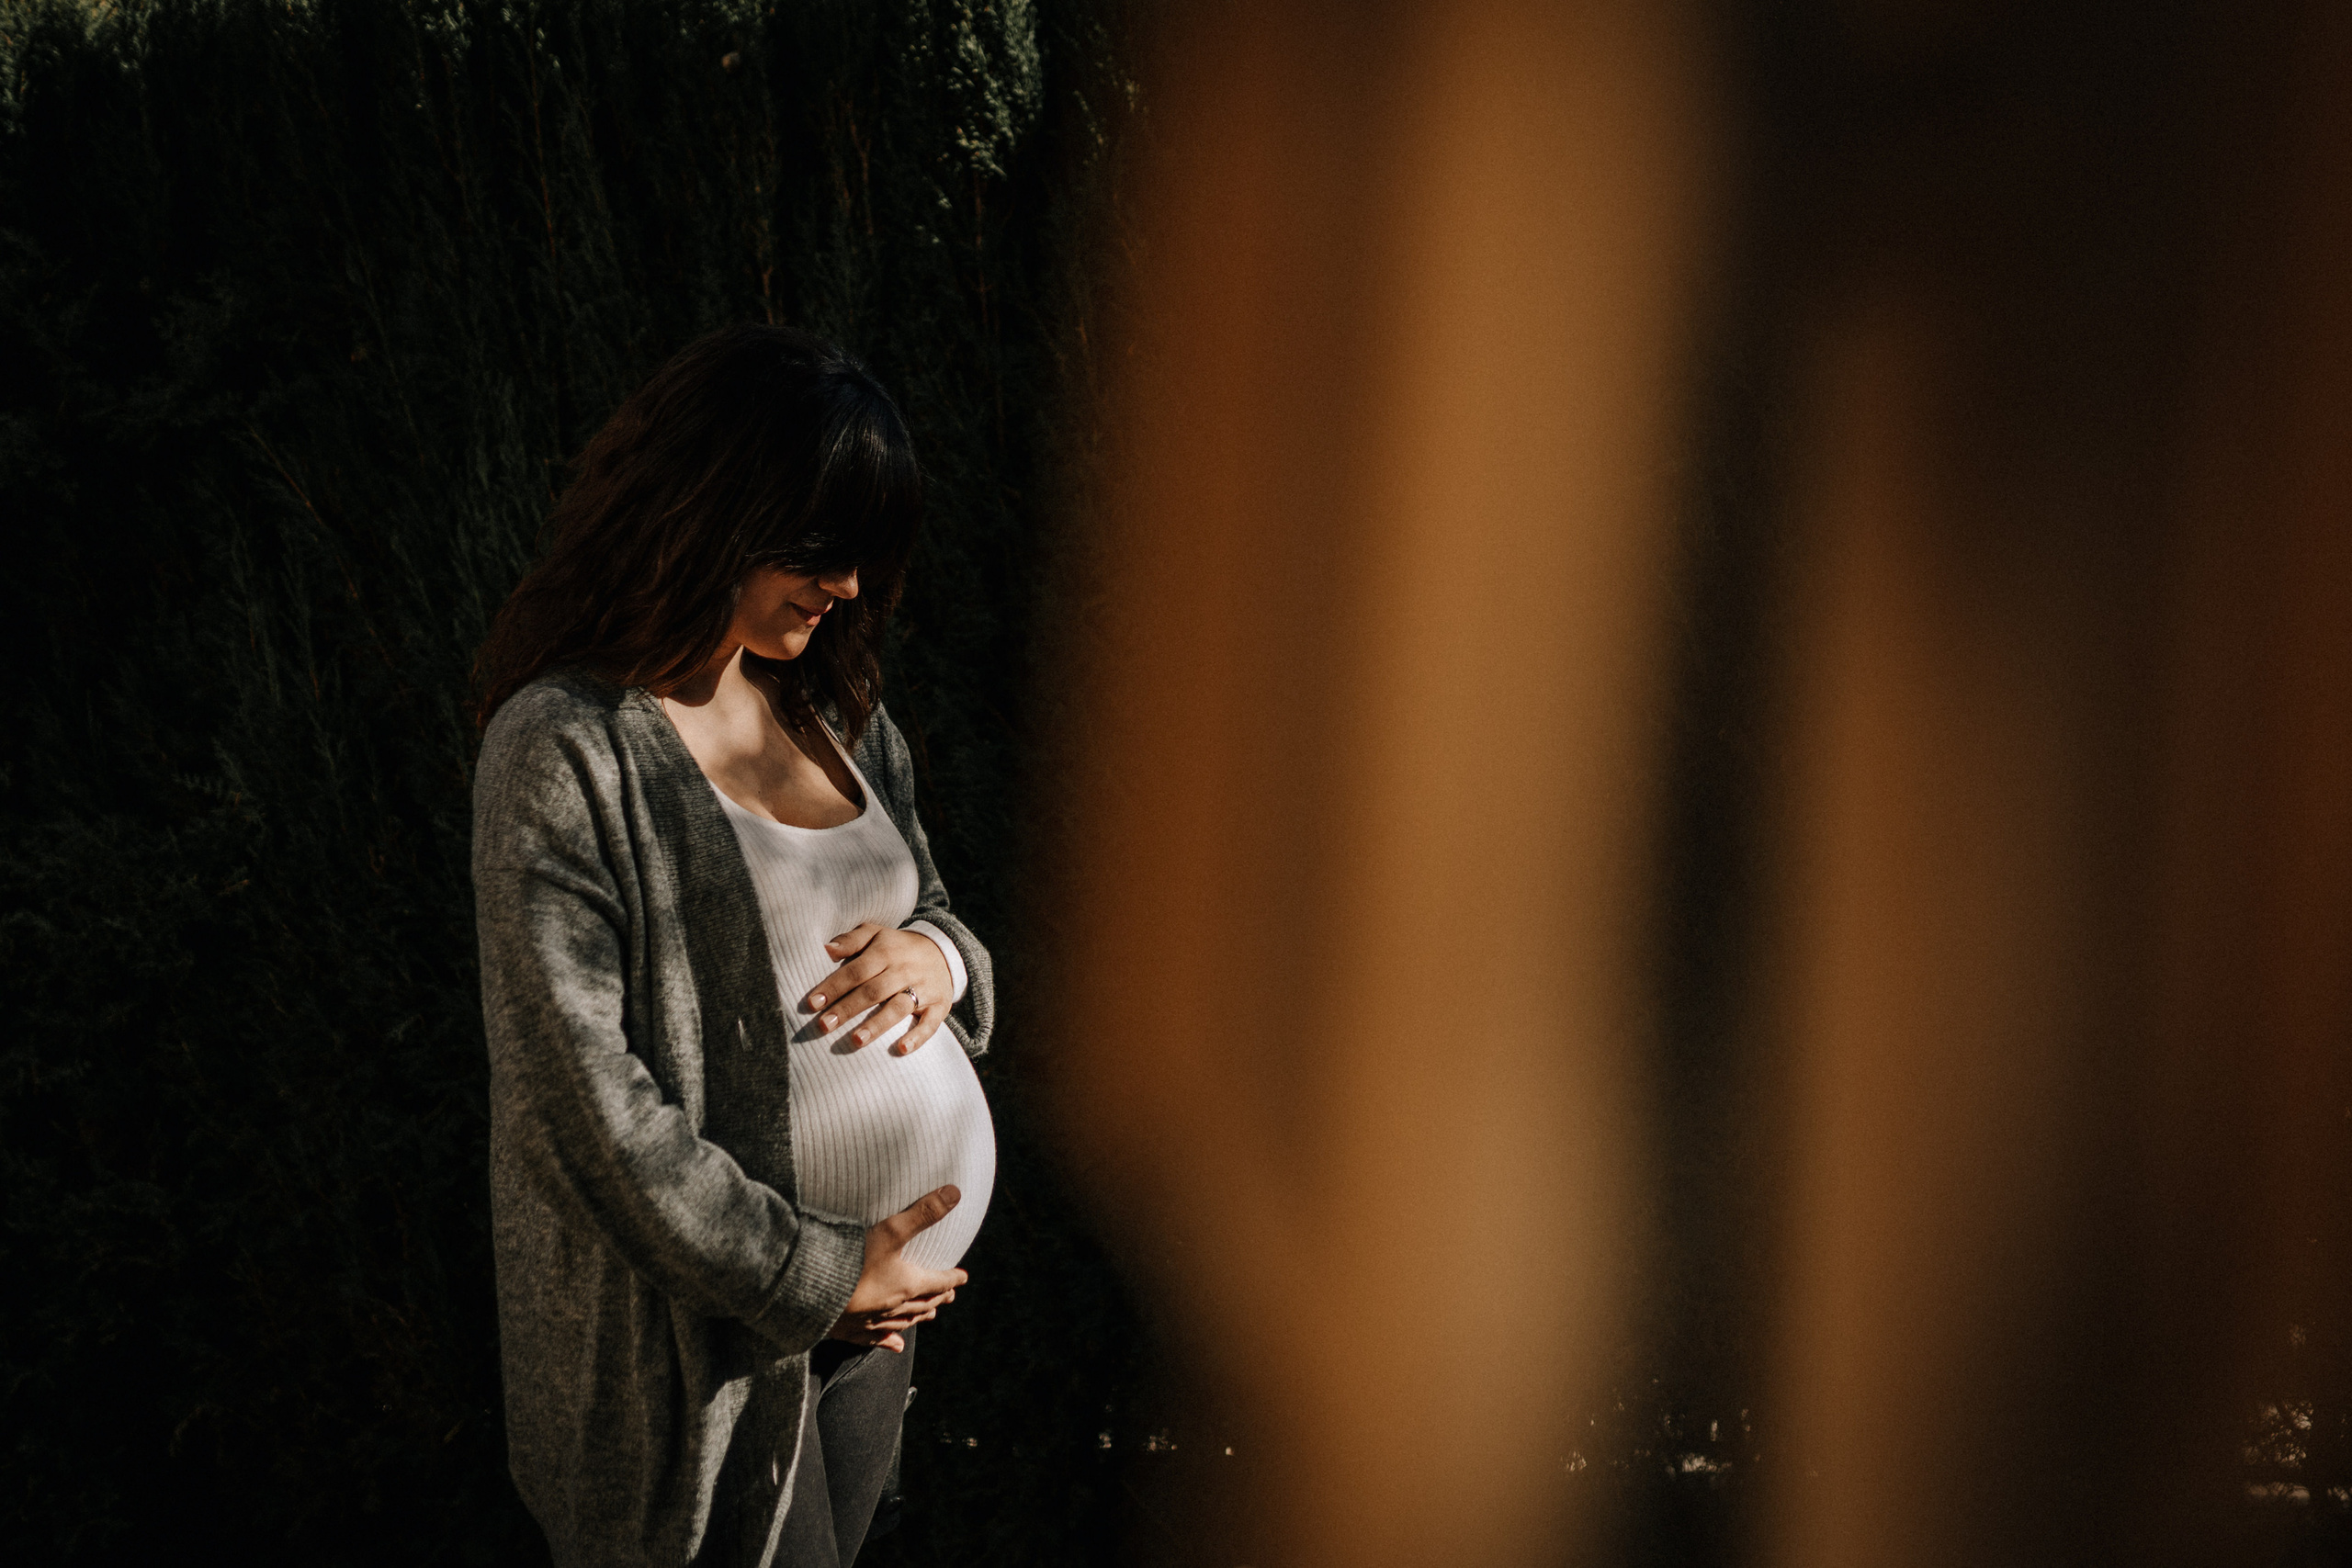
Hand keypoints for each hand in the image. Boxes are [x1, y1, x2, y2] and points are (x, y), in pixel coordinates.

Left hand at [804, 922, 954, 1054]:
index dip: (834, 987)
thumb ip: (850, 940)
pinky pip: (930, 1023)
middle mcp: (904, 970)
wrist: (943, 951)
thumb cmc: (897, 947)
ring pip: (899, 1008)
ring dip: (877, 1025)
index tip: (812, 1003)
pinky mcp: (939, 1006)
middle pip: (874, 991)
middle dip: (848, 1009)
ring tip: (856, 1041)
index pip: (856, 971)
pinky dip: (917, 1037)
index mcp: (886, 952)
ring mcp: (924, 989)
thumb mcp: (875, 933)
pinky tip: (902, 1049)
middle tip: (824, 1026)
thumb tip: (825, 949)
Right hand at [828, 1185, 968, 1352]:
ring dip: (917, 1318)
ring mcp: (870, 1322)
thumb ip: (923, 1212)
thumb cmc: (852, 1260)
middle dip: (937, 1298)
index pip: (937, 1281)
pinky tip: (896, 1346)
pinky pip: (874, 1339)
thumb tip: (955, 1192)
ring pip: (902, 1322)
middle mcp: (893, 1307)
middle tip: (948, 1297)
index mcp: (906, 1285)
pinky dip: (888, 1342)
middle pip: (922, 1303)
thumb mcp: (890, 1230)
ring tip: (928, 1316)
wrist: (809, 1292)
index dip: (951, 1278)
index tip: (962, 1277)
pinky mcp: (848, 1330)